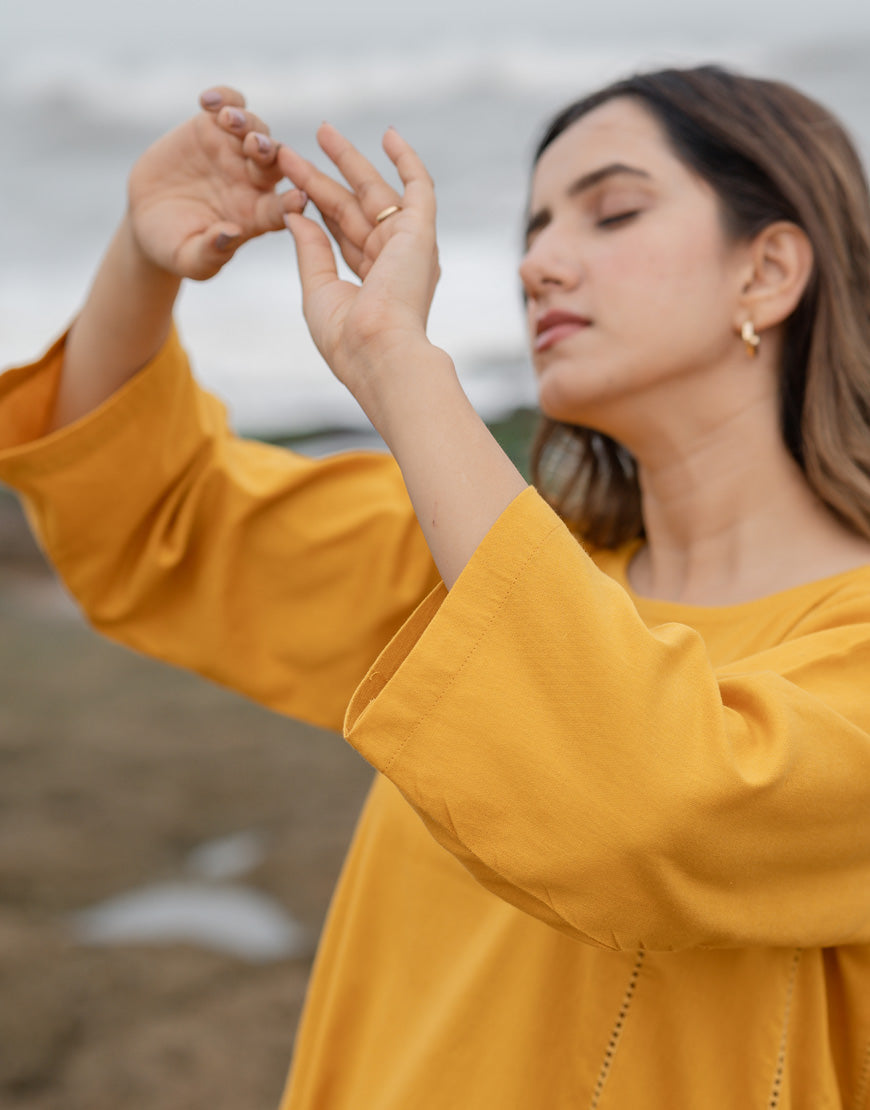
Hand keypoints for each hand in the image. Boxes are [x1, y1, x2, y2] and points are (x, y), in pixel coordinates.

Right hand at [128, 86, 306, 280]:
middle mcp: (254, 181)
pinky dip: (223, 98)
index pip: (282, 208)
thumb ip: (211, 252)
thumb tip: (231, 235)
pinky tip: (207, 101)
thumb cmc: (174, 246)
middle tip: (256, 146)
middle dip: (269, 151)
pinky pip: (228, 105)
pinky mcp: (212, 128)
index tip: (298, 198)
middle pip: (274, 161)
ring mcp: (235, 151)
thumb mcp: (189, 259)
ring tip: (227, 119)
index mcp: (258, 216)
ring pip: (254, 129)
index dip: (292, 203)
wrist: (146, 217)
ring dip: (246, 122)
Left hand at [280, 125, 441, 415]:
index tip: (285, 183)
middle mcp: (392, 260)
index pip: (338, 232)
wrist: (378, 351)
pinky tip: (389, 135)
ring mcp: (407, 245)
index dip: (311, 205)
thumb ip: (311, 251)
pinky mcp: (421, 232)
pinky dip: (406, 160)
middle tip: (292, 151)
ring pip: (374, 192)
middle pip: (350, 208)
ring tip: (322, 131)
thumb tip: (295, 214)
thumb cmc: (347, 337)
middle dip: (322, 177)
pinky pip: (419, 187)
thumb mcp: (318, 289)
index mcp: (371, 281)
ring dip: (349, 161)